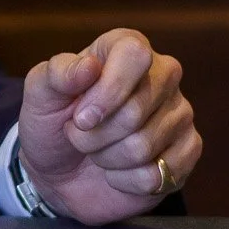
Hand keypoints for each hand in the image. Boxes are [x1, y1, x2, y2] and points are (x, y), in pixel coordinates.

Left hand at [16, 28, 201, 223]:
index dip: (107, 90)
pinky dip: (124, 181)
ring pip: (143, 146)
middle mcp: (162, 75)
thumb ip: (58, 74)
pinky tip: (118, 171)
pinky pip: (157, 176)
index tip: (80, 117)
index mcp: (127, 47)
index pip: (134, 55)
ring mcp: (180, 114)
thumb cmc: (53, 120)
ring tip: (97, 150)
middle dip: (94, 134)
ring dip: (106, 158)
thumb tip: (89, 67)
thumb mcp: (40, 92)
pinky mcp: (188, 152)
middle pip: (136, 110)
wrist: (60, 170)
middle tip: (80, 134)